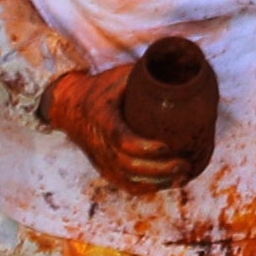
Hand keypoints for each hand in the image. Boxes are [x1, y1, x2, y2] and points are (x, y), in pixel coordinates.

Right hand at [35, 57, 200, 193]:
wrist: (69, 107)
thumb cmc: (100, 89)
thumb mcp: (119, 76)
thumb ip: (147, 75)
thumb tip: (183, 67)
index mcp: (102, 118)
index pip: (121, 139)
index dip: (145, 147)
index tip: (167, 146)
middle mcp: (100, 144)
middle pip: (129, 165)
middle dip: (160, 169)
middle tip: (185, 163)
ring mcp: (102, 160)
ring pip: (130, 180)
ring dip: (159, 182)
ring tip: (184, 175)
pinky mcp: (106, 169)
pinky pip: (126, 186)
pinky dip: (149, 189)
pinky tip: (169, 184)